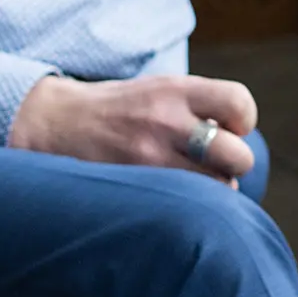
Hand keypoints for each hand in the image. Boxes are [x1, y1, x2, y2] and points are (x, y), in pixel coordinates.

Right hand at [9, 71, 258, 182]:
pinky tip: (175, 197)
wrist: (54, 123)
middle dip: (235, 163)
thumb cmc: (120, 109)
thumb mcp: (159, 89)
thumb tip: (239, 139)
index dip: (243, 119)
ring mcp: (149, 158)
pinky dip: (189, 206)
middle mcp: (165, 122)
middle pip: (238, 156)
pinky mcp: (134, 186)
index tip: (228, 127)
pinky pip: (184, 207)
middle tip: (216, 163)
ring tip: (195, 182)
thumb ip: (199, 106)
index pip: (238, 102)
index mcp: (174, 91)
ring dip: (215, 189)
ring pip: (216, 189)